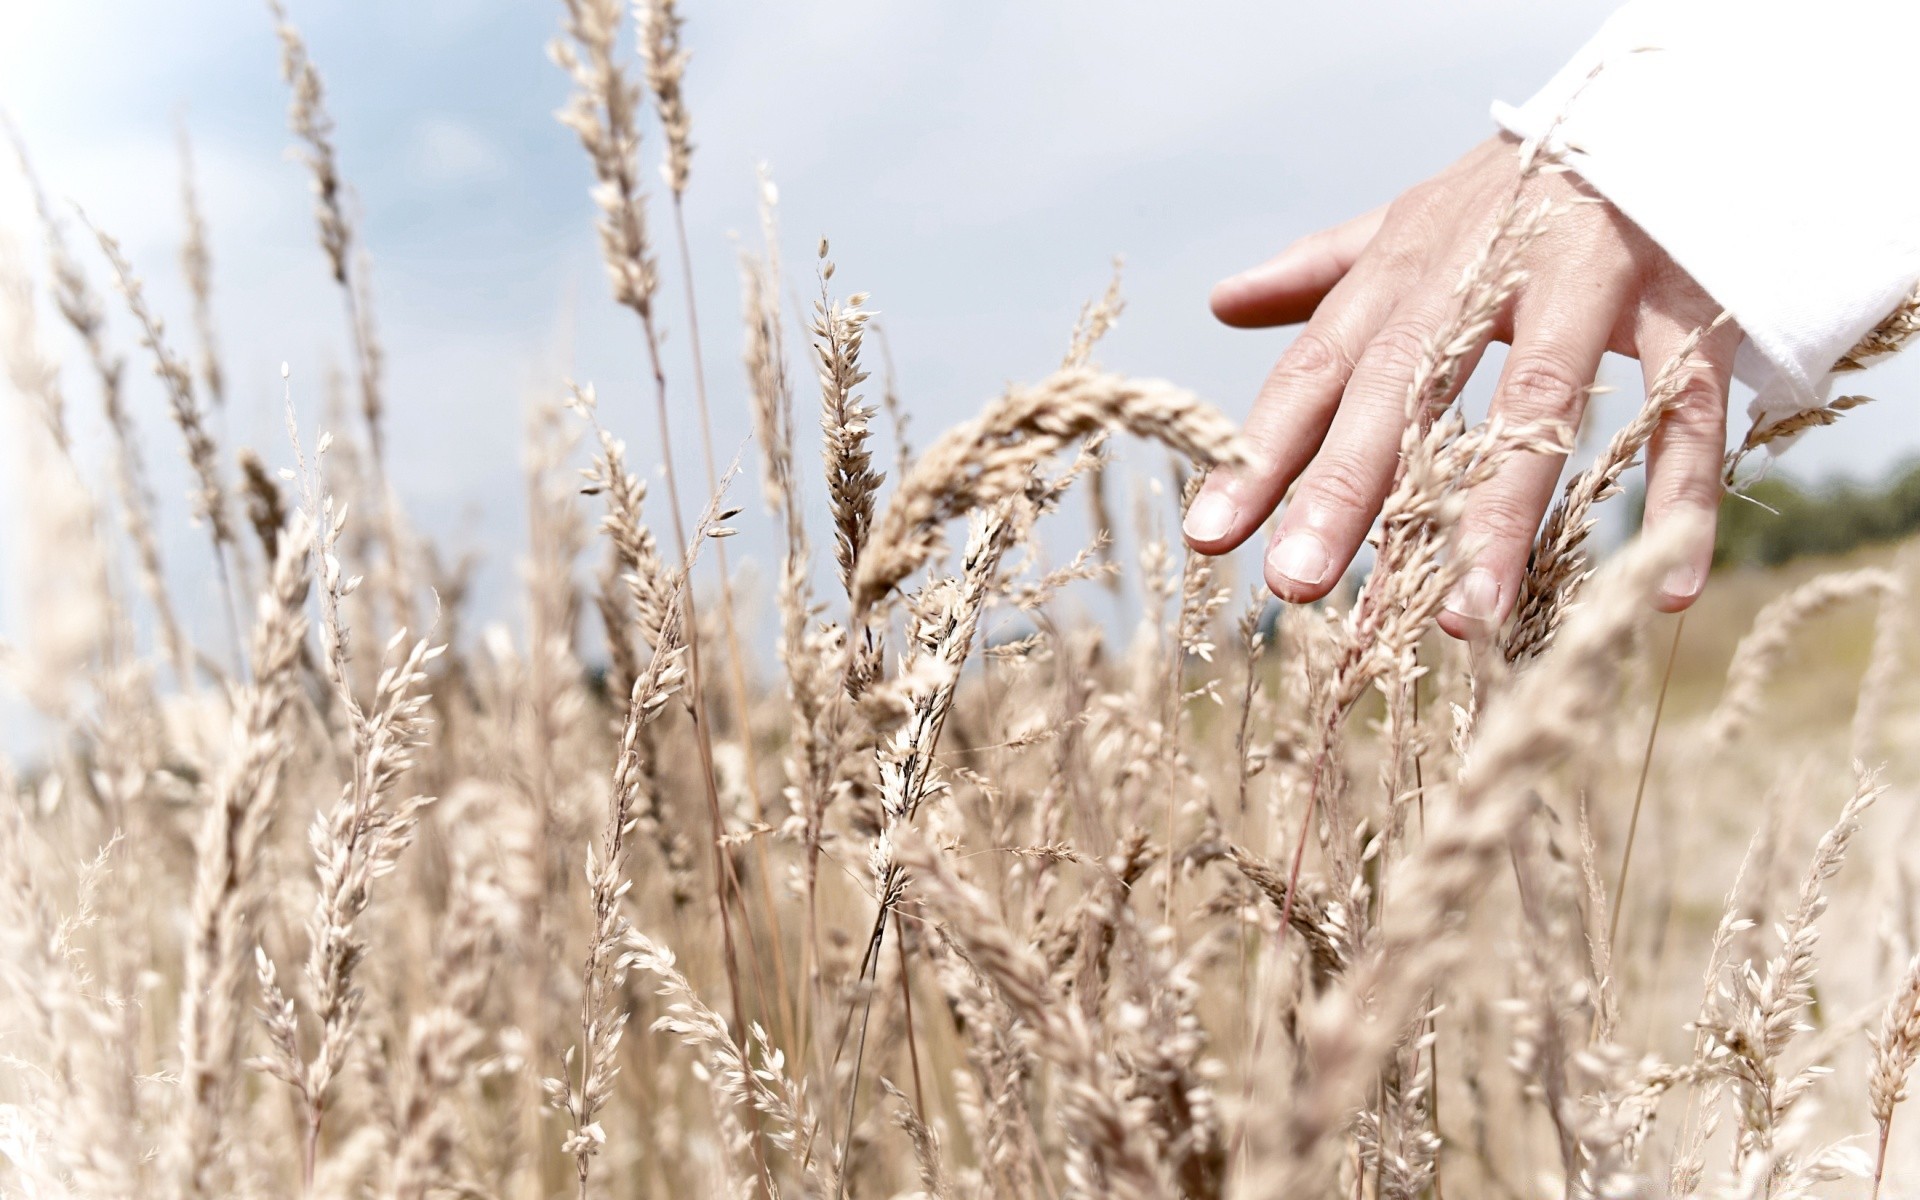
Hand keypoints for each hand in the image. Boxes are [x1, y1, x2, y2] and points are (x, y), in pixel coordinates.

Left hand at [1182, 135, 1735, 638]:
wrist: (1664, 111)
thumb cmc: (1517, 195)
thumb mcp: (1415, 221)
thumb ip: (1323, 271)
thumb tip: (1223, 301)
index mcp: (1409, 265)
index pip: (1320, 366)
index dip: (1262, 451)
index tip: (1209, 535)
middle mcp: (1486, 271)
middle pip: (1407, 384)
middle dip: (1346, 486)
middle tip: (1295, 582)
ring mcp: (1593, 281)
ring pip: (1542, 401)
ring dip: (1501, 513)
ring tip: (1463, 620)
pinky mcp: (1690, 305)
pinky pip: (1687, 407)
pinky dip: (1679, 496)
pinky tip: (1661, 589)